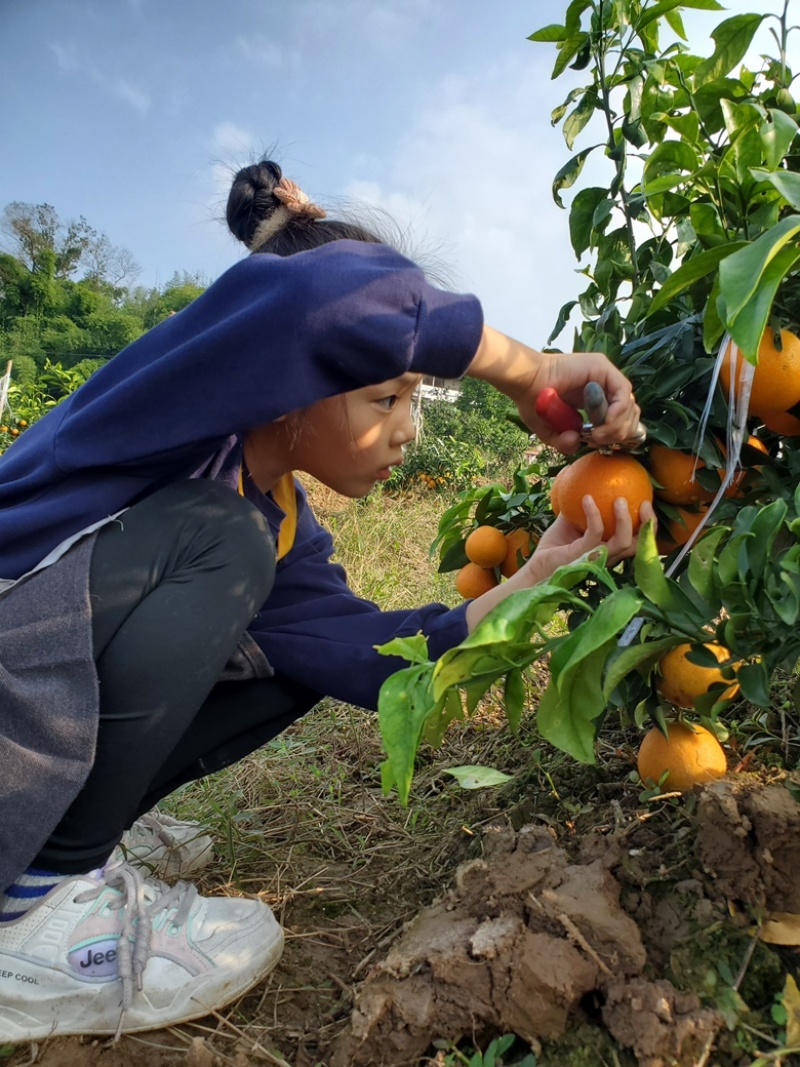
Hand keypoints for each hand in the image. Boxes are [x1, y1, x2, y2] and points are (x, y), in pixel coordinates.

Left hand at [463, 496, 655, 633]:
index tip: (648, 503)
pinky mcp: (581, 556)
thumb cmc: (554, 546)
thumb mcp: (571, 522)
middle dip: (648, 524)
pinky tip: (586, 498)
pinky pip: (593, 533)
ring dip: (623, 519)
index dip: (649, 525)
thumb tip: (590, 484)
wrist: (535, 566)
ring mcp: (596, 558)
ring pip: (621, 542)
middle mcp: (608, 556)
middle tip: (644, 501)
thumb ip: (583, 508)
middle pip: (639, 545)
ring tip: (619, 499)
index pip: (638, 540)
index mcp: (611, 549)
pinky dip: (593, 514)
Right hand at [466, 326, 641, 455]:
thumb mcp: (552, 432)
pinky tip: (601, 424)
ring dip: (616, 426)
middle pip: (630, 412)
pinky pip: (623, 393)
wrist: (524, 385)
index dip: (616, 434)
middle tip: (597, 440)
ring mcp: (604, 374)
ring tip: (596, 435)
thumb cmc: (533, 405)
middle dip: (618, 433)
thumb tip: (576, 442)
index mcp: (594, 398)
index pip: (621, 417)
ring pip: (629, 405)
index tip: (596, 442)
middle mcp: (602, 384)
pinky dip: (616, 414)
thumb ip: (566, 443)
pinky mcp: (602, 367)